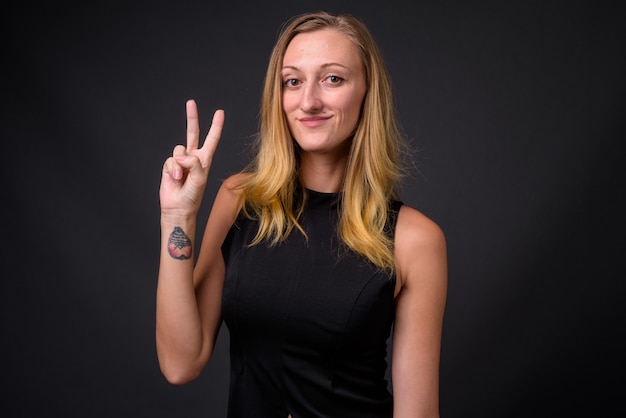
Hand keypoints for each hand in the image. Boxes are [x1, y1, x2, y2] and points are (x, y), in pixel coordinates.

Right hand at [160, 99, 224, 217]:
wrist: (178, 207)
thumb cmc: (193, 196)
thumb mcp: (200, 178)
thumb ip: (194, 162)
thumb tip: (181, 155)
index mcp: (205, 159)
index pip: (211, 139)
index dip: (216, 126)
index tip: (220, 113)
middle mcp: (193, 157)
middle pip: (192, 133)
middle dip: (192, 118)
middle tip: (191, 103)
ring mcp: (180, 161)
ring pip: (178, 150)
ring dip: (180, 165)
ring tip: (181, 177)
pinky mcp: (169, 165)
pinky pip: (170, 160)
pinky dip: (172, 169)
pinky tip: (175, 179)